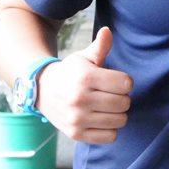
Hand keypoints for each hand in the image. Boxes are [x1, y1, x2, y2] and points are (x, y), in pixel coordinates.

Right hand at [36, 27, 132, 143]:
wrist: (42, 90)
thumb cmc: (70, 72)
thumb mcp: (84, 58)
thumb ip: (100, 47)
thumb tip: (107, 31)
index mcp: (86, 78)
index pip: (126, 84)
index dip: (125, 81)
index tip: (115, 81)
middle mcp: (80, 99)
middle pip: (125, 103)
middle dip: (122, 97)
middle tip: (110, 94)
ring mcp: (77, 119)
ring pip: (120, 121)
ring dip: (117, 114)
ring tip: (106, 107)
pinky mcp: (76, 134)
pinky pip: (110, 137)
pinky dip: (110, 129)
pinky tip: (101, 119)